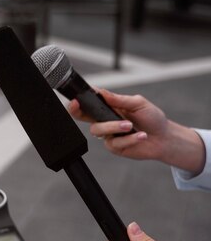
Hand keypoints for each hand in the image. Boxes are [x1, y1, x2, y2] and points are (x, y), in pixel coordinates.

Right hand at [69, 90, 204, 172]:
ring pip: (98, 130)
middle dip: (78, 112)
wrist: (164, 138)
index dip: (79, 100)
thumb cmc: (152, 118)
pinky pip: (114, 142)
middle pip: (84, 117)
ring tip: (130, 126)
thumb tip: (102, 92)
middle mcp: (106, 120)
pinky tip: (141, 136)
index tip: (75, 98)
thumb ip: (119, 99)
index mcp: (109, 107)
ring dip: (114, 126)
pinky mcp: (115, 147)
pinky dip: (129, 139)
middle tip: (78, 106)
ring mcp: (109, 135)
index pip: (90, 102)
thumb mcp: (138, 103)